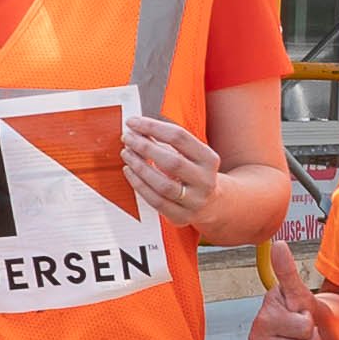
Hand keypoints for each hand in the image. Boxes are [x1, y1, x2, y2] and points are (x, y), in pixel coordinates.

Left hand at [115, 106, 227, 223]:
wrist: (212, 203)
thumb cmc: (194, 172)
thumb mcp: (191, 154)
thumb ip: (168, 142)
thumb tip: (137, 129)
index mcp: (209, 159)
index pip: (179, 137)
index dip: (153, 127)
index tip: (133, 122)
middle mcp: (205, 181)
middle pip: (172, 162)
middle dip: (145, 147)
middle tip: (127, 138)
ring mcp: (194, 201)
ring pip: (162, 185)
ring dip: (140, 167)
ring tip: (126, 153)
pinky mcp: (182, 217)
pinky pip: (156, 201)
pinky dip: (139, 185)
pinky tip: (129, 171)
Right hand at [247, 280, 338, 339]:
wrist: (301, 334)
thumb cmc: (301, 313)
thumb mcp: (299, 293)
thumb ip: (287, 272)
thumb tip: (278, 245)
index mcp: (265, 316)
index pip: (303, 328)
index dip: (310, 324)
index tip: (303, 317)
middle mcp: (257, 337)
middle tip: (308, 335)